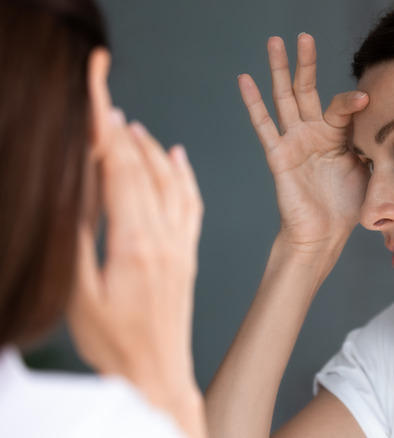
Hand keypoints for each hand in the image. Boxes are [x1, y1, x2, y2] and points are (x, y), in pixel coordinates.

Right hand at [67, 109, 203, 416]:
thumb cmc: (115, 345)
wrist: (157, 375)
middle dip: (122, 133)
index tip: (97, 102)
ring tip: (132, 127)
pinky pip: (192, 205)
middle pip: (144, 171)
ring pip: (172, 183)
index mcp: (134, 244)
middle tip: (106, 104)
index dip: (106, 134)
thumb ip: (78, 242)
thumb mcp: (80, 296)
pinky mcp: (188, 256)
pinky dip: (185, 176)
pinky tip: (178, 158)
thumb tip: (73, 195)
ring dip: (152, 150)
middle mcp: (164, 239)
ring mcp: (180, 246)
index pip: (119, 173)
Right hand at [238, 33, 368, 252]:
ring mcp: (294, 141)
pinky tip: (245, 79)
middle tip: (303, 36)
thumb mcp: (371, 172)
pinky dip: (253, 103)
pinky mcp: (279, 155)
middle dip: (306, 63)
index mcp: (338, 135)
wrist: (325, 234)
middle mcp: (314, 133)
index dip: (353, 102)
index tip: (368, 99)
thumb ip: (377, 148)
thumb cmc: (347, 206)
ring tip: (274, 42)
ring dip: (279, 70)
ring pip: (284, 98)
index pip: (342, 106)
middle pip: (307, 89)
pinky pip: (264, 125)